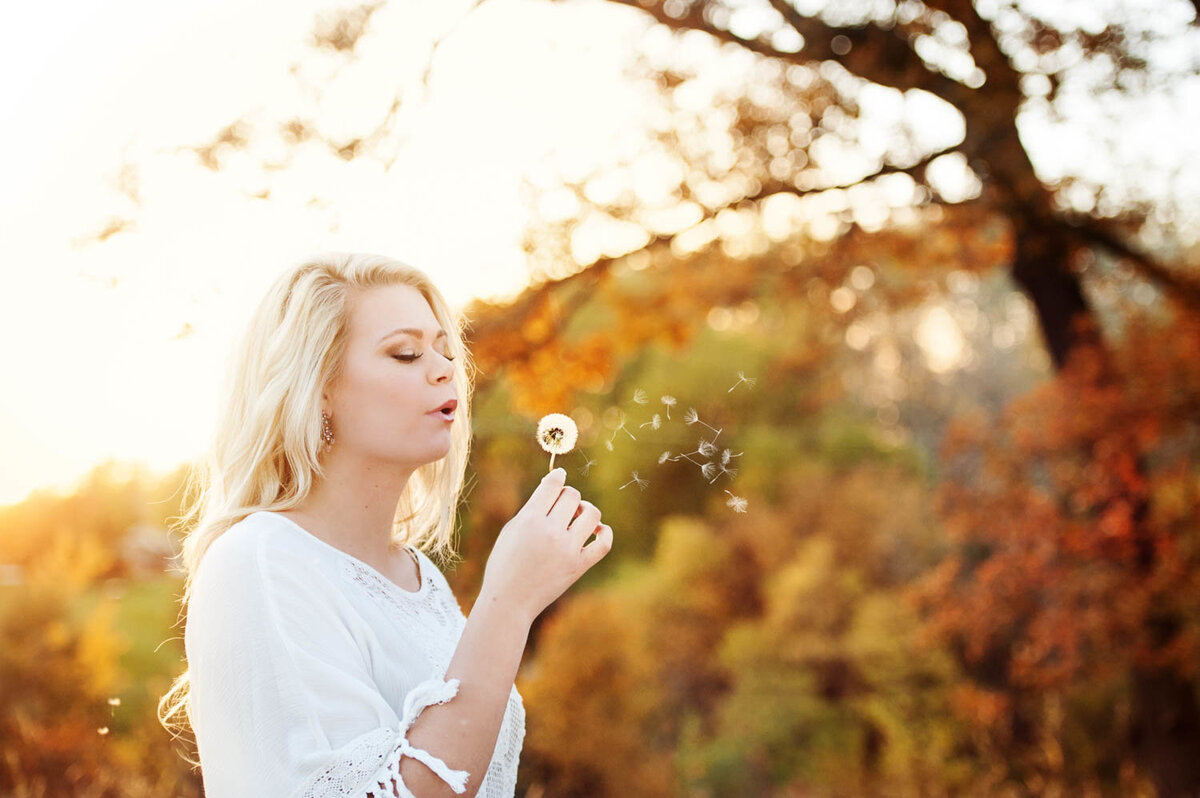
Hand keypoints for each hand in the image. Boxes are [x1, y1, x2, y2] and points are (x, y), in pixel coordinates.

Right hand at [479, 468, 613, 623]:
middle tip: (562, 505)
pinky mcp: (579, 565)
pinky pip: (604, 542)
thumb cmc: (505, 563)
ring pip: (591, 514)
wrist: (509, 601)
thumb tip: (553, 486)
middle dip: (568, 496)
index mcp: (530, 519)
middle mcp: (551, 531)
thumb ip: (532, 509)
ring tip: (577, 516)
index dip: (557, 476)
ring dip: (586, 510)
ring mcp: (567, 549)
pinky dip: (604, 532)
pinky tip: (597, 530)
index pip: (553, 484)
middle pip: (572, 495)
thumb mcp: (511, 531)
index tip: (559, 476)